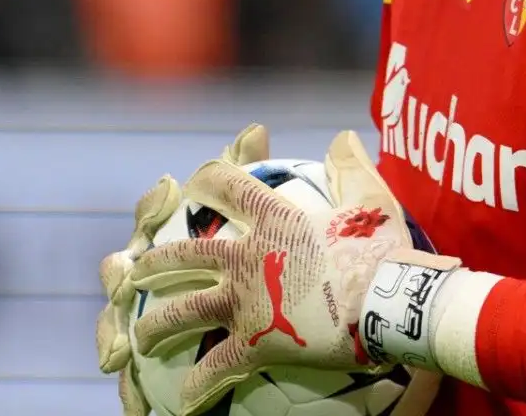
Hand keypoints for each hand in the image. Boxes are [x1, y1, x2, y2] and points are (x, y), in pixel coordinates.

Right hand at [95, 125, 272, 415]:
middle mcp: (149, 277)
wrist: (271, 330)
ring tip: (118, 352)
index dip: (157, 201)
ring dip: (112, 335)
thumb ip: (251, 177)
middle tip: (130, 274)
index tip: (172, 189)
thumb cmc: (261, 272)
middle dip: (121, 272)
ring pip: (116, 324)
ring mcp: (142, 320)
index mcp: (173, 238)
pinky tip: (138, 406)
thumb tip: (255, 128)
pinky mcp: (147, 366)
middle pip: (123, 268)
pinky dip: (131, 392)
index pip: (156, 212)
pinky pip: (133, 380)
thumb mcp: (266, 222)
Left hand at [129, 130, 459, 415]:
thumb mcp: (371, 201)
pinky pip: (217, 366)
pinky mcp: (256, 342)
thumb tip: (342, 136)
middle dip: (153, 261)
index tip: (194, 185)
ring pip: (184, 310)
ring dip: (155, 324)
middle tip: (135, 270)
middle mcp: (248, 257)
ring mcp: (246, 301)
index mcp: (272, 218)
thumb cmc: (385, 253)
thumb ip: (350, 167)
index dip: (207, 180)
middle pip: (185, 254)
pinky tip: (183, 401)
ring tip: (139, 337)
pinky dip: (198, 386)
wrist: (390, 305)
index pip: (226, 186)